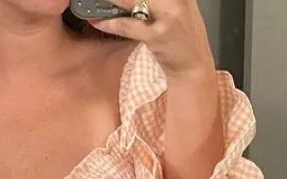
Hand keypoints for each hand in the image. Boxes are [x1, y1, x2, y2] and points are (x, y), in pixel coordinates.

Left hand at [90, 0, 214, 77]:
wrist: (192, 64)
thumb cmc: (182, 37)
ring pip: (131, 0)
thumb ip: (156, 1)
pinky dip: (110, 23)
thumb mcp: (175, 9)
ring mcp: (169, 15)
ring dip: (111, 1)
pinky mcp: (158, 34)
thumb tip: (126, 1)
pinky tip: (97, 21)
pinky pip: (127, 26)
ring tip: (94, 2)